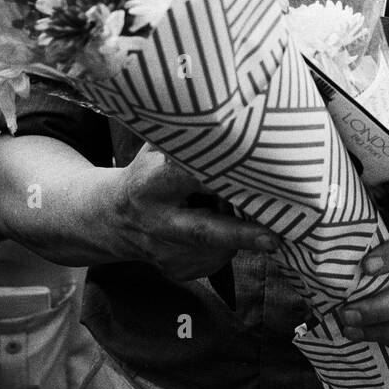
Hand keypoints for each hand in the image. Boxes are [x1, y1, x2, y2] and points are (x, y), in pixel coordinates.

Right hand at [112, 145, 279, 283]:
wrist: (113, 218)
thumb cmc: (147, 174)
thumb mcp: (157, 149)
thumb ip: (188, 141)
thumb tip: (231, 117)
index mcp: (151, 185)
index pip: (188, 179)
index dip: (220, 177)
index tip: (251, 175)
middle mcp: (157, 223)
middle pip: (204, 232)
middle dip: (242, 235)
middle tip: (274, 238)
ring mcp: (166, 254)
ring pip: (220, 246)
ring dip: (237, 228)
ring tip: (224, 205)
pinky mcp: (178, 271)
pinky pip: (217, 259)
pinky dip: (228, 243)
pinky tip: (213, 225)